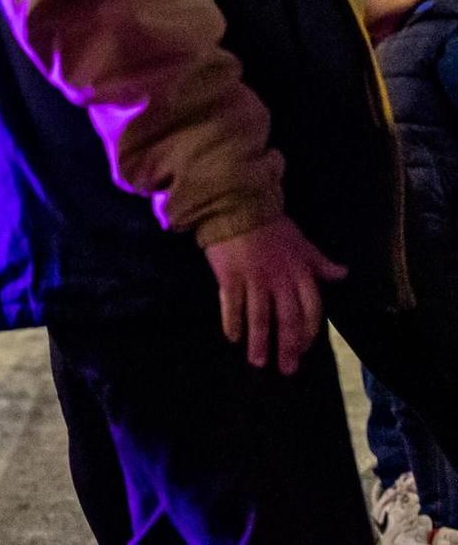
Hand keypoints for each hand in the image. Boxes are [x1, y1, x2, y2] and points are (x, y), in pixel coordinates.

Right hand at [203, 215, 346, 374]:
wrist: (238, 205)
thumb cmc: (270, 225)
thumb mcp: (302, 243)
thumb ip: (320, 263)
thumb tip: (343, 274)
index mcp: (300, 273)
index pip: (311, 309)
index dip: (308, 333)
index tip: (304, 350)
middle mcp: (280, 280)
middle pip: (287, 319)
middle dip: (287, 346)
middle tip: (285, 369)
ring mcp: (254, 278)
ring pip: (260, 317)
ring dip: (260, 342)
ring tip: (258, 362)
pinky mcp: (230, 275)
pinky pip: (232, 304)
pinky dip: (233, 322)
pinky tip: (233, 338)